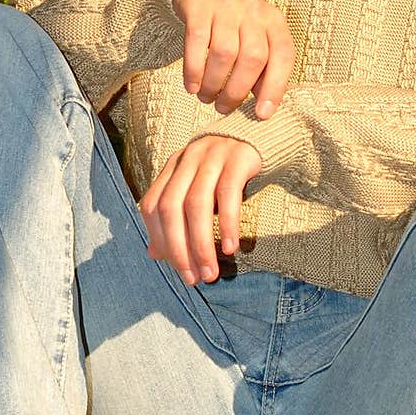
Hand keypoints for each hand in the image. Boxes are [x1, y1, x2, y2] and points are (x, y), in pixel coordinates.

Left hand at [139, 136, 261, 283]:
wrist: (263, 136)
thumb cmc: (228, 171)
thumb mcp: (198, 191)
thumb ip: (176, 219)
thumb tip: (155, 253)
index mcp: (172, 166)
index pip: (152, 206)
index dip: (159, 239)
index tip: (177, 267)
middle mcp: (187, 158)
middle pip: (171, 207)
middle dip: (179, 248)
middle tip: (193, 278)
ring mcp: (212, 155)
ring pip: (197, 205)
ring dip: (201, 244)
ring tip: (210, 271)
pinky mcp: (238, 157)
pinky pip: (228, 195)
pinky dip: (227, 224)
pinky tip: (230, 248)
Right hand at [172, 0, 294, 118]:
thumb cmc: (236, 23)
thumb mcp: (256, 38)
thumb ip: (263, 69)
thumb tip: (262, 108)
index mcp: (274, 22)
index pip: (283, 56)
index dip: (275, 88)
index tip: (262, 114)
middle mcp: (254, 11)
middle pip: (252, 58)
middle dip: (237, 91)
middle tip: (224, 108)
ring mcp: (226, 6)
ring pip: (224, 53)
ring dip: (214, 83)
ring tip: (207, 98)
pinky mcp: (199, 6)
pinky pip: (196, 42)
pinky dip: (194, 70)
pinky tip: (191, 87)